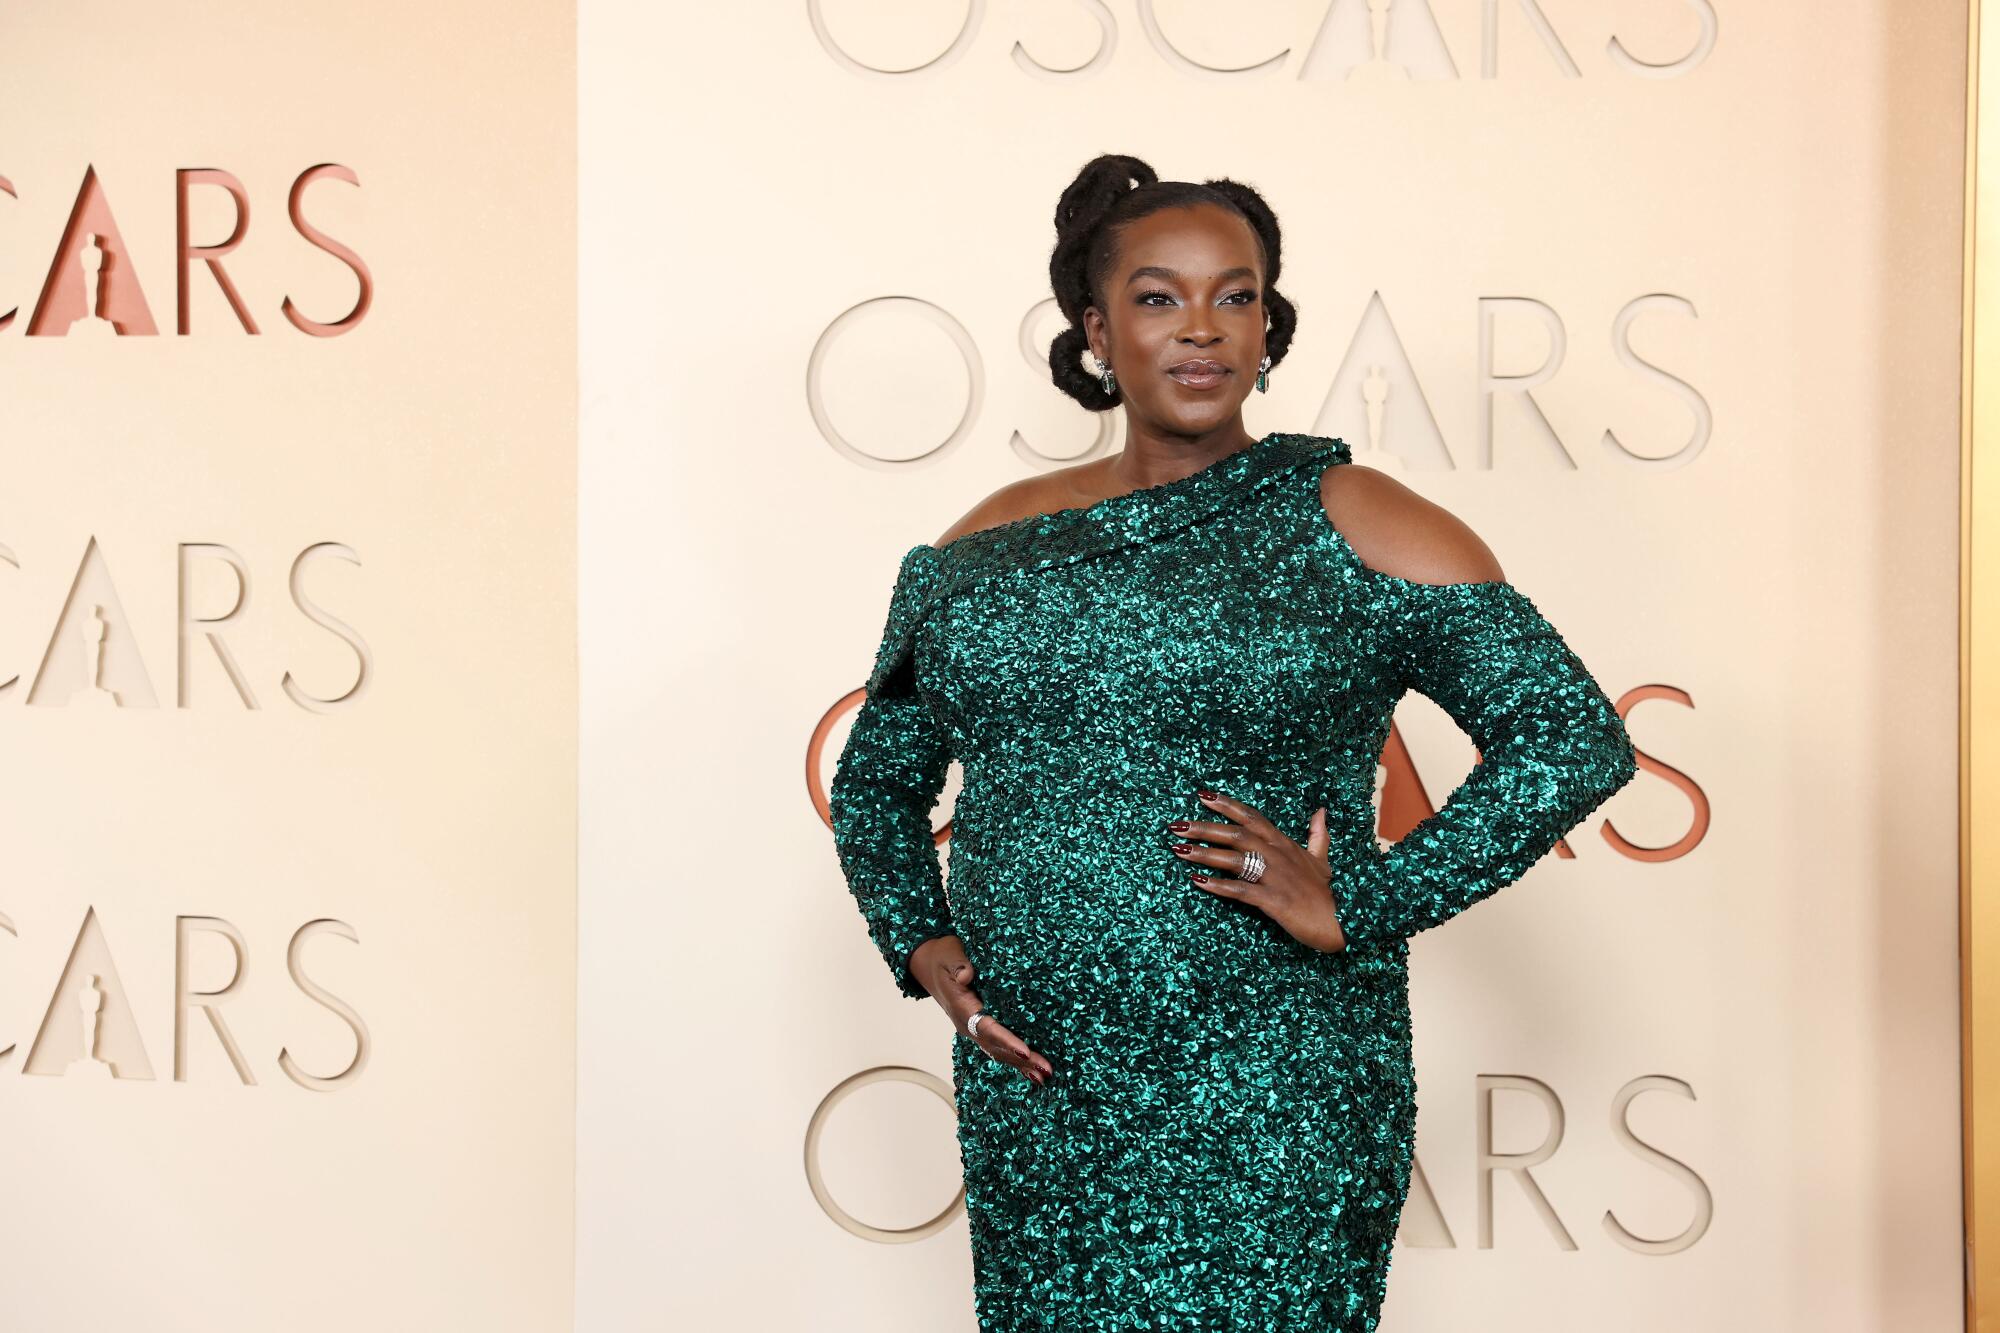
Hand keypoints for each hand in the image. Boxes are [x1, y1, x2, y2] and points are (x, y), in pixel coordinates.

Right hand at [910, 935, 1052, 1088]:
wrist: (927, 963)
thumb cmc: (943, 956)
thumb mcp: (949, 955)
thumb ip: (958, 965)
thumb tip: (966, 975)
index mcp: (961, 1007)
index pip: (986, 1028)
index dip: (1006, 1040)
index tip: (1025, 1051)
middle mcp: (967, 1024)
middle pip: (996, 1046)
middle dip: (1021, 1060)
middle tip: (1046, 1070)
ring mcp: (972, 1029)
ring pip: (998, 1051)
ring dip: (1020, 1065)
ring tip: (1044, 1076)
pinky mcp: (978, 1028)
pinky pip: (996, 1047)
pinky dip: (1013, 1060)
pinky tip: (1029, 1070)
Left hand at [1170, 789, 1347, 953]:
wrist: (1342, 922)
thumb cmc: (1329, 893)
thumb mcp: (1322, 860)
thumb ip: (1318, 835)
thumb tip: (1321, 811)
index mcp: (1285, 844)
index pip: (1252, 817)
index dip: (1227, 805)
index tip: (1202, 795)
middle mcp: (1277, 855)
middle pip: (1236, 834)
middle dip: (1204, 828)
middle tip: (1176, 825)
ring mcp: (1275, 877)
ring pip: (1234, 859)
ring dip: (1205, 854)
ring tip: (1180, 850)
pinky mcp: (1273, 900)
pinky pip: (1241, 891)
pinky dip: (1219, 886)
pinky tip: (1199, 882)